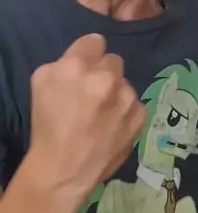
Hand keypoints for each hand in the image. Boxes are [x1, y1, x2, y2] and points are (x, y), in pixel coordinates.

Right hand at [29, 34, 145, 195]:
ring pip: (125, 83)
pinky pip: (134, 104)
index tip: (85, 67)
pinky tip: (112, 126)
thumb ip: (64, 61)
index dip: (89, 54)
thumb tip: (82, 56)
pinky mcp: (139, 116)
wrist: (63, 171)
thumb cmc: (48, 125)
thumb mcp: (42, 82)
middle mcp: (106, 77)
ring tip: (101, 115)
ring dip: (115, 93)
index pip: (95, 41)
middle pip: (113, 61)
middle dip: (103, 73)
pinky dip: (125, 112)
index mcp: (78, 65)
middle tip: (92, 93)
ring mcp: (126, 97)